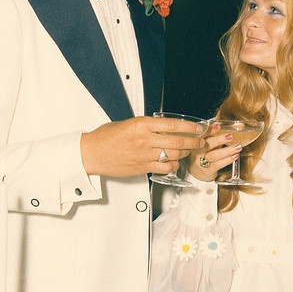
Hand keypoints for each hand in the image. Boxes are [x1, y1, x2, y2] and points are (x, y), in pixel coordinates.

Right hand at [80, 116, 205, 176]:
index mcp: (141, 124)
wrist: (91, 153)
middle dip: (193, 142)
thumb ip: (145, 126)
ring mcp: (144, 155)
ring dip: (184, 153)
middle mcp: (144, 139)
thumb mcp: (127, 123)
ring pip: (173, 154)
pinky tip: (174, 162)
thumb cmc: (105, 137)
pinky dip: (172, 165)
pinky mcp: (142, 167)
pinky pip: (164, 167)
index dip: (189, 127)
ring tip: (189, 151)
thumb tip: (161, 127)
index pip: (172, 124)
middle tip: (200, 142)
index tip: (198, 128)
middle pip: (177, 141)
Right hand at [187, 125, 242, 181]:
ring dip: (227, 151)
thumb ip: (217, 137)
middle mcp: (197, 152)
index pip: (202, 135)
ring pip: (214, 155)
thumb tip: (234, 127)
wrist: (198, 172)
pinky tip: (234, 156)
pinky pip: (217, 165)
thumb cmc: (206, 155)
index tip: (218, 126)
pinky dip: (227, 160)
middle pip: (207, 145)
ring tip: (237, 147)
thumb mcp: (209, 145)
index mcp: (197, 142)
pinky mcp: (207, 171)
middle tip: (230, 136)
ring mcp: (200, 162)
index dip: (210, 130)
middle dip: (219, 140)